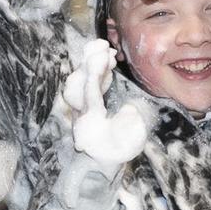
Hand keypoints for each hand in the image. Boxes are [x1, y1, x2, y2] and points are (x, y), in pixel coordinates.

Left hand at [58, 39, 145, 165]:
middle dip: (89, 63)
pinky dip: (94, 70)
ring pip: (78, 82)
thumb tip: (129, 109)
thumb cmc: (119, 150)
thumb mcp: (132, 140)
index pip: (90, 93)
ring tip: (106, 51)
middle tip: (103, 47)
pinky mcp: (83, 103)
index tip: (105, 57)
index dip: (96, 74)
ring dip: (90, 64)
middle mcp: (80, 112)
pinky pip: (84, 83)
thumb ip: (132, 124)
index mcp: (91, 121)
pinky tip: (107, 61)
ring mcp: (80, 107)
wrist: (101, 162)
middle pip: (78, 84)